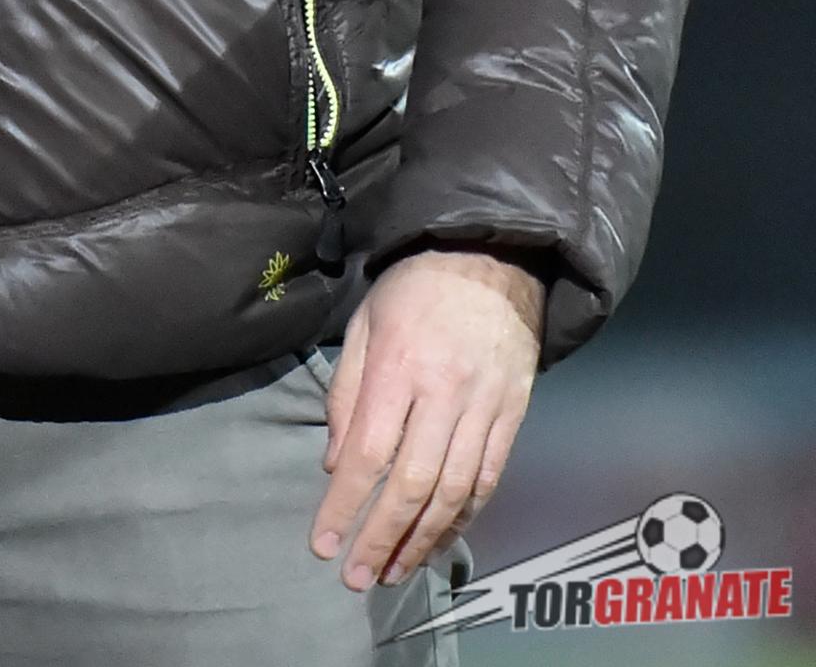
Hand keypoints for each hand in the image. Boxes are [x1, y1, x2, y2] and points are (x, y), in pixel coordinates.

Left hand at [309, 245, 545, 590]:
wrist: (492, 258)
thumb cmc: (416, 287)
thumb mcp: (365, 323)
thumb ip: (347, 393)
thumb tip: (337, 464)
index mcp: (399, 366)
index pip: (368, 453)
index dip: (345, 506)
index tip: (323, 543)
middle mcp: (444, 393)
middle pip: (412, 484)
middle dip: (381, 538)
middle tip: (355, 577)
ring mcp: (484, 408)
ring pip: (453, 493)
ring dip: (421, 541)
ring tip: (393, 571)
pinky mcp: (513, 416)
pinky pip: (487, 480)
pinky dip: (463, 519)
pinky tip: (438, 540)